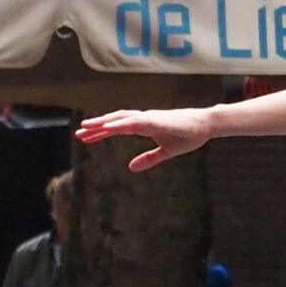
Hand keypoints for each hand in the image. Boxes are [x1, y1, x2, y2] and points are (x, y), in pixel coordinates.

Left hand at [73, 106, 216, 172]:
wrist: (206, 125)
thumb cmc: (189, 135)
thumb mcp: (166, 152)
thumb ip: (148, 159)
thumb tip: (130, 168)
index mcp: (145, 126)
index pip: (118, 128)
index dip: (101, 132)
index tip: (86, 137)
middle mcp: (143, 119)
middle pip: (114, 121)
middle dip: (96, 127)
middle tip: (79, 133)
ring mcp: (149, 118)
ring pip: (120, 118)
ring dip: (103, 122)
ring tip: (86, 126)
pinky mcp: (155, 120)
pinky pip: (134, 122)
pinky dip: (120, 123)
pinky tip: (108, 126)